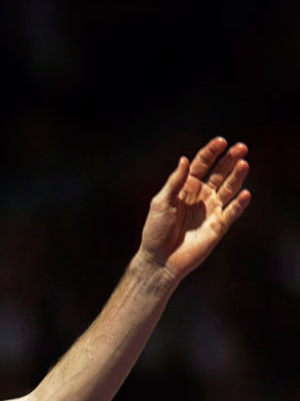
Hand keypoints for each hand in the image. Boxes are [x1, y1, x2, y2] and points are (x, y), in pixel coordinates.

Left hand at [139, 137, 250, 281]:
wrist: (160, 259)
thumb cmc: (155, 230)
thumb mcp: (161, 202)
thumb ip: (175, 182)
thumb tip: (184, 159)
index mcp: (185, 187)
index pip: (201, 164)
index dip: (211, 152)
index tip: (221, 141)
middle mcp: (201, 196)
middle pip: (219, 173)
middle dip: (229, 160)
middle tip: (241, 147)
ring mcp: (211, 210)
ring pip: (229, 189)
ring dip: (237, 177)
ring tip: (244, 164)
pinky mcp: (219, 226)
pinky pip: (232, 212)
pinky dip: (239, 203)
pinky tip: (244, 193)